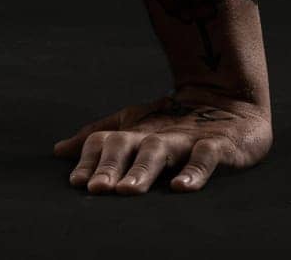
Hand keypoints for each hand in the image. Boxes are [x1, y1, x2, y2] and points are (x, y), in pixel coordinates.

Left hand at [52, 88, 271, 193]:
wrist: (231, 99)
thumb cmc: (176, 121)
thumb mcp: (135, 126)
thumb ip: (99, 138)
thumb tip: (59, 150)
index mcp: (134, 131)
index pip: (103, 142)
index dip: (89, 161)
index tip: (75, 182)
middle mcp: (155, 133)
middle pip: (126, 146)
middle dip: (109, 167)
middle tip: (95, 189)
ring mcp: (184, 138)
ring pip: (158, 151)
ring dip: (141, 170)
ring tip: (127, 190)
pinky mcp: (216, 144)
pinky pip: (204, 157)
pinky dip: (193, 171)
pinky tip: (180, 187)